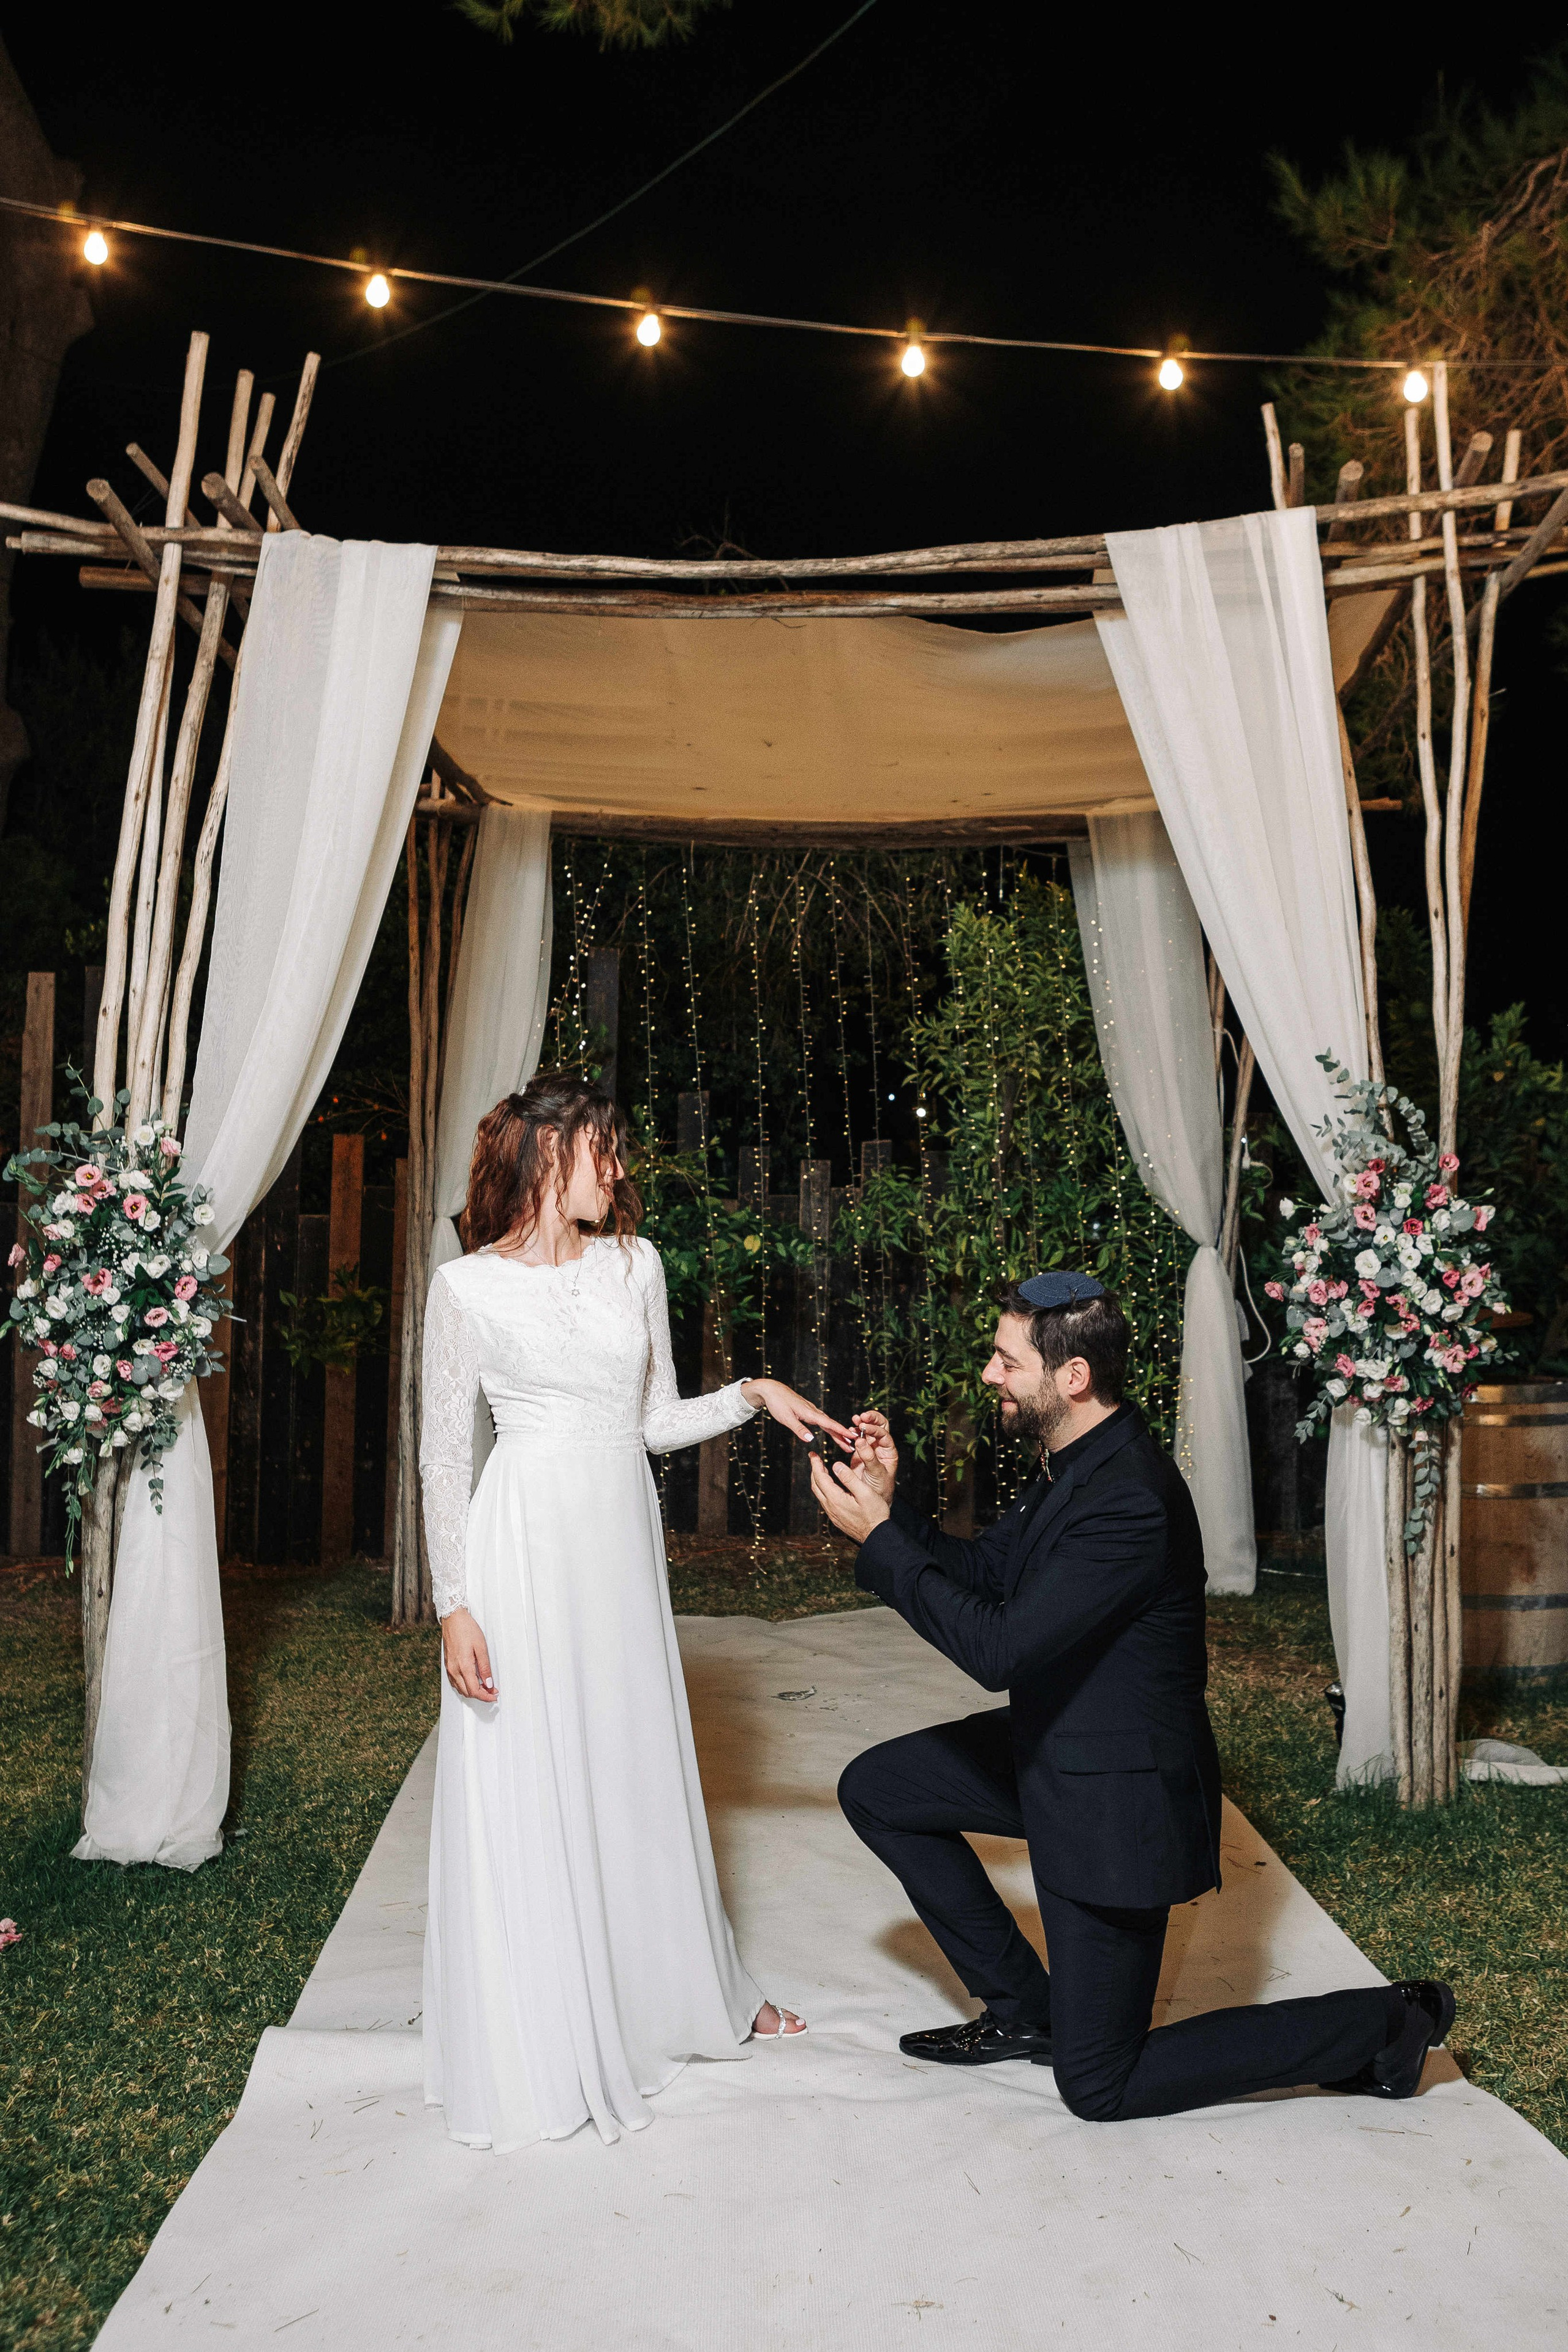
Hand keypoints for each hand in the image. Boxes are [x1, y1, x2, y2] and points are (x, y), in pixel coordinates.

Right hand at [442, 1607, 497, 1702]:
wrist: (453, 1619)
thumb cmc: (467, 1629)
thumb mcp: (481, 1647)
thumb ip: (485, 1667)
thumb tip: (489, 1683)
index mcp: (464, 1666)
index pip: (475, 1690)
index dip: (486, 1696)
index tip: (494, 1695)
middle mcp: (454, 1670)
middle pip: (467, 1692)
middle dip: (481, 1695)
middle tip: (492, 1690)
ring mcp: (449, 1668)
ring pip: (460, 1689)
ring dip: (472, 1691)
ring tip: (485, 1686)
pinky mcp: (448, 1665)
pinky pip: (455, 1683)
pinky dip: (464, 1686)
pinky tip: (472, 1681)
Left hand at [740, 1377, 854, 1448]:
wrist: (772, 1389)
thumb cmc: (778, 1403)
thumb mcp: (786, 1418)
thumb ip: (799, 1429)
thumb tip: (811, 1440)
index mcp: (810, 1413)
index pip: (830, 1424)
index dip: (842, 1432)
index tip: (853, 1438)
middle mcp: (814, 1411)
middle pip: (831, 1425)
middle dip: (842, 1436)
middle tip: (852, 1447)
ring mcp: (811, 1411)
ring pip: (828, 1423)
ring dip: (837, 1433)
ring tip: (845, 1443)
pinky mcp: (808, 1411)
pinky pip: (822, 1421)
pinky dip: (830, 1428)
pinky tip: (832, 1432)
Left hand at [809, 1449, 890, 1544]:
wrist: (877, 1536)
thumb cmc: (875, 1514)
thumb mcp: (865, 1493)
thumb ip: (850, 1478)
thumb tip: (836, 1465)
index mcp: (836, 1499)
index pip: (820, 1478)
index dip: (816, 1464)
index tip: (813, 1454)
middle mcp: (831, 1507)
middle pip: (816, 1485)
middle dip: (814, 1470)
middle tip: (815, 1458)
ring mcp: (832, 1514)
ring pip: (819, 1493)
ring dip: (818, 1480)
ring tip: (822, 1469)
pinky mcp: (836, 1518)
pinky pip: (825, 1501)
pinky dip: (824, 1489)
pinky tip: (831, 1486)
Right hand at [849, 1409, 897, 1502]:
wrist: (871, 1500)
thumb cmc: (879, 1488)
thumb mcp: (876, 1474)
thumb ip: (869, 1458)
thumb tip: (861, 1440)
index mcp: (889, 1452)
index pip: (884, 1434)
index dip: (874, 1428)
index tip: (864, 1426)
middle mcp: (881, 1448)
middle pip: (880, 1426)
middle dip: (871, 1419)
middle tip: (861, 1417)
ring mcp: (870, 1449)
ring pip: (868, 1430)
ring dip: (861, 1423)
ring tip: (854, 1421)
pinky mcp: (860, 1452)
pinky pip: (858, 1438)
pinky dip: (853, 1433)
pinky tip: (848, 1432)